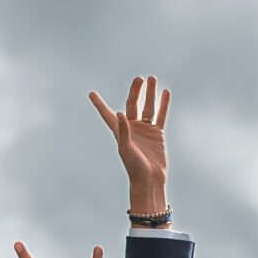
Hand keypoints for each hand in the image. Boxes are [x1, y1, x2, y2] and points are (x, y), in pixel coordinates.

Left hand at [88, 75, 171, 213]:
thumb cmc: (134, 167)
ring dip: (150, 93)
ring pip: (147, 107)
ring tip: (152, 78)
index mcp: (119, 131)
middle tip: (138, 78)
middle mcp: (131, 128)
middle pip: (132, 104)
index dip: (99, 104)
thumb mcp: (126, 149)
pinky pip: (160, 115)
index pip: (107, 114)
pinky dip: (163, 104)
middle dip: (135, 91)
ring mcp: (145, 130)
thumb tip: (120, 113)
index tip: (92, 94)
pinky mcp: (157, 134)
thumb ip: (123, 131)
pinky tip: (165, 92)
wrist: (150, 179)